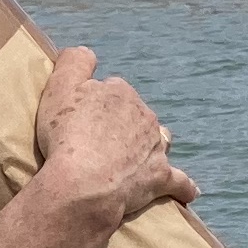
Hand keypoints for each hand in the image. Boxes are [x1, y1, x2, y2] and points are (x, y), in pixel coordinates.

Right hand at [31, 46, 196, 228]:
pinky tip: (187, 193)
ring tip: (136, 158)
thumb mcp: (60, 86)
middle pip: (135, 115)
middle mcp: (144, 115)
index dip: (95, 104)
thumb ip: (74, 61)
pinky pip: (179, 182)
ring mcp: (156, 147)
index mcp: (120, 92)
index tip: (79, 120)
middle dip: (121, 124)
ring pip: (159, 140)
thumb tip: (87, 54)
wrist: (83, 182)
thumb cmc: (67, 135)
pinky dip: (183, 187)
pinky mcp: (161, 177)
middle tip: (97, 143)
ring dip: (151, 145)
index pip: (111, 90)